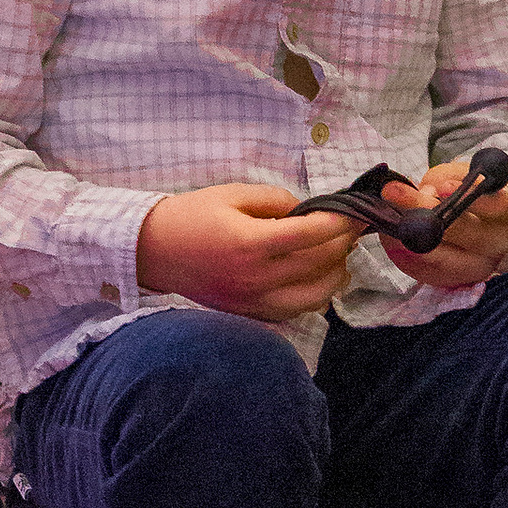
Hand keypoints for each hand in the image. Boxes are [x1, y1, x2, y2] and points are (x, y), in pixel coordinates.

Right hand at [135, 183, 361, 320]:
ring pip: (316, 297)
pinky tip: (317, 277)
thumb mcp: (233, 194)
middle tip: (351, 227)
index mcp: (251, 243)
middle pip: (320, 265)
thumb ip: (277, 200)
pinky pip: (296, 311)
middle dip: (343, 244)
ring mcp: (254, 301)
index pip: (312, 235)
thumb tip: (309, 212)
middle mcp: (256, 278)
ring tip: (338, 253)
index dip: (340, 223)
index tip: (354, 212)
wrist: (153, 250)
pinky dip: (315, 295)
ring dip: (336, 274)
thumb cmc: (191, 216)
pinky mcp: (250, 313)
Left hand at [376, 165, 507, 293]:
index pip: (494, 205)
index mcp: (505, 213)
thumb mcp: (459, 176)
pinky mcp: (450, 282)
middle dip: (422, 208)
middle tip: (391, 191)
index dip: (469, 196)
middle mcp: (495, 244)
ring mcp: (474, 268)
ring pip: (438, 255)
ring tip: (384, 216)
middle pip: (460, 230)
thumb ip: (444, 179)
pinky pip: (421, 269)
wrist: (470, 229)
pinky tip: (390, 235)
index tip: (441, 185)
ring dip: (406, 233)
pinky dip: (401, 252)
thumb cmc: (464, 194)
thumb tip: (425, 194)